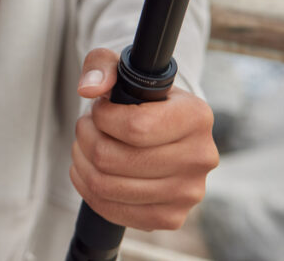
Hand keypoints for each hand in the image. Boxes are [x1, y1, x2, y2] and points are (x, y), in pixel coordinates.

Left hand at [70, 48, 218, 230]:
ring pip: (106, 186)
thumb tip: (89, 89)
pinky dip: (88, 189)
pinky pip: (112, 211)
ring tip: (85, 145)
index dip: (103, 118)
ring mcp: (188, 193)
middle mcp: (200, 157)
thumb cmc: (140, 98)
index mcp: (196, 116)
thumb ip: (101, 66)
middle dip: (86, 138)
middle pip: (114, 159)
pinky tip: (90, 169)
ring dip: (83, 162)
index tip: (99, 109)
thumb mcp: (122, 69)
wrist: (162, 132)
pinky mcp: (170, 218)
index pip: (136, 127)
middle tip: (86, 126)